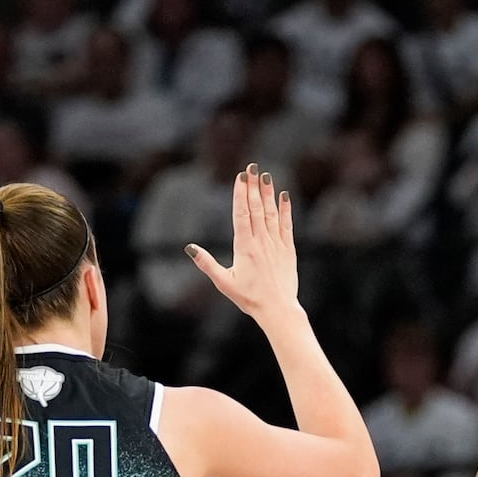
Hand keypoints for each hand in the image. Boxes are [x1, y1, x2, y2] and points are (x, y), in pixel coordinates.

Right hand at [186, 164, 300, 328]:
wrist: (278, 309)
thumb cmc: (249, 298)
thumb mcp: (224, 282)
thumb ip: (207, 264)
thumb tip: (189, 248)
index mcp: (244, 247)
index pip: (242, 214)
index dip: (241, 194)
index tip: (240, 177)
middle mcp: (261, 242)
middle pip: (256, 208)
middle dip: (253, 186)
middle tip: (251, 167)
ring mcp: (276, 244)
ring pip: (271, 213)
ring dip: (267, 193)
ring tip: (265, 175)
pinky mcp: (288, 249)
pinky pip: (286, 225)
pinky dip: (285, 209)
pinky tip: (283, 195)